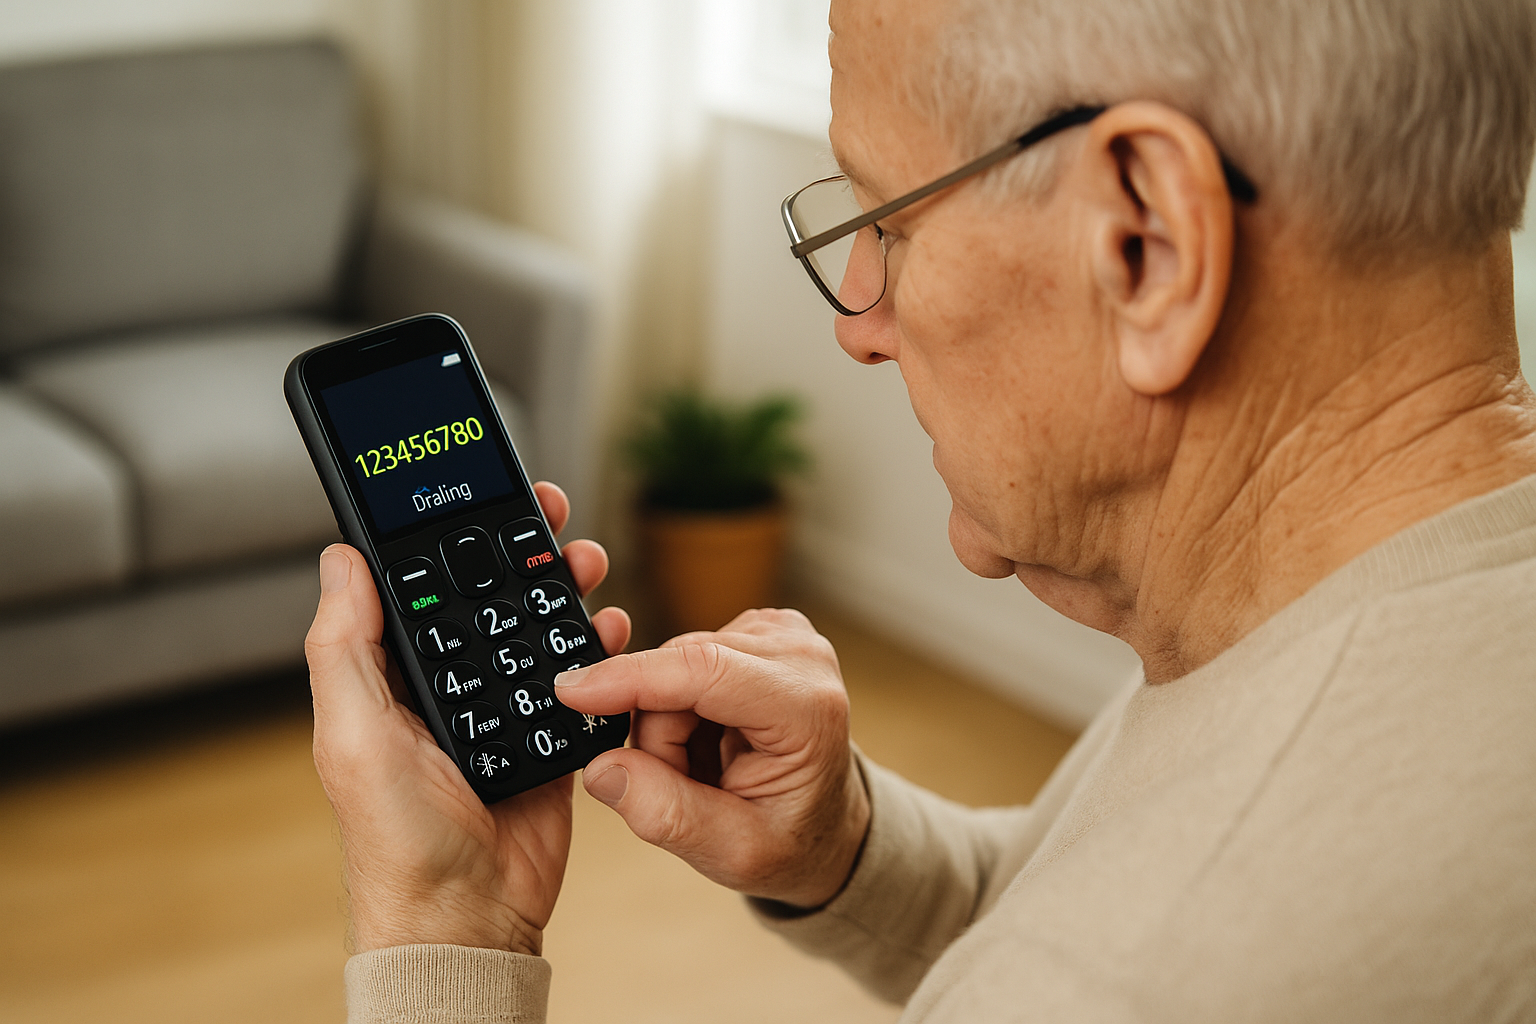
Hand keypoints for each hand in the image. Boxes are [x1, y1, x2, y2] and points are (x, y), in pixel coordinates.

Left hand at [304, 482, 630, 955]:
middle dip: (523, 547)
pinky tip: (610, 628)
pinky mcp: (548, 736)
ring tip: (586, 561)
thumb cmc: (396, 842)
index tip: (479, 490)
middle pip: (489, 593)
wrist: (466, 916)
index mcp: (395, 676)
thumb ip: (344, 646)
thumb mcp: (352, 735)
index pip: (419, 583)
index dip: (447, 533)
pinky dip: (599, 648)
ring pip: (538, 626)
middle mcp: (448, 685)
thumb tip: (339, 559)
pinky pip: (580, 678)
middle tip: (551, 512)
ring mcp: (502, 708)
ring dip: (564, 588)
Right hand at [555, 609, 869, 908]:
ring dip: (668, 720)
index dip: (630, 679)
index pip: (703, 670)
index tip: (570, 693)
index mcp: (808, 706)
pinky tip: (709, 735)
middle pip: (678, 669)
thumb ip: (667, 815)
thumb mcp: (733, 854)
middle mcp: (800, 653)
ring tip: (703, 765)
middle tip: (686, 784)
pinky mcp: (758, 629)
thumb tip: (602, 768)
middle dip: (658, 732)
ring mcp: (781, 633)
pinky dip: (679, 702)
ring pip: (673, 662)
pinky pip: (683, 658)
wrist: (824, 820)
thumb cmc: (789, 839)